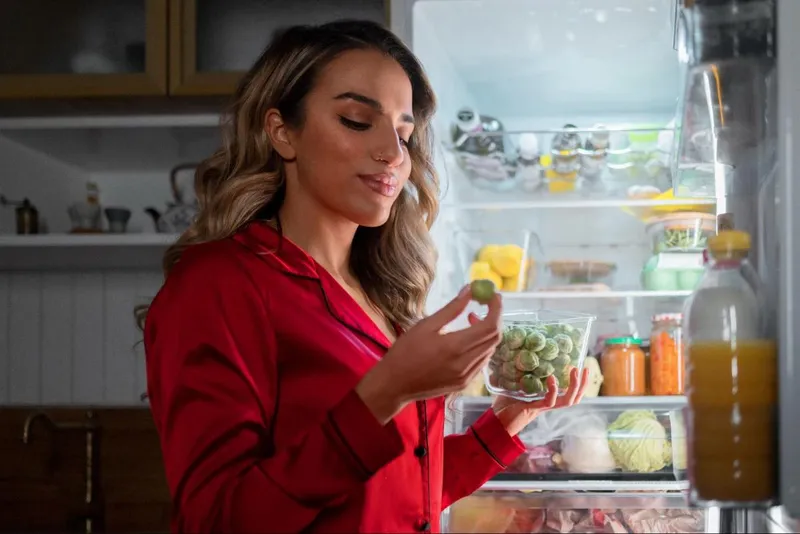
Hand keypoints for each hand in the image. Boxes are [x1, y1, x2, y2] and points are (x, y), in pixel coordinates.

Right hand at [357, 285, 502, 423]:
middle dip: (493, 318)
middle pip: (494, 338)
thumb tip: (470, 290)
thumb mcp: (426, 325)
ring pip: (489, 350)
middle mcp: (466, 363)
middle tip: (483, 305)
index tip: (492, 295)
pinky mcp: (464, 384)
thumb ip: (451, 309)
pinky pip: (481, 362)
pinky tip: (466, 341)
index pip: (490, 326)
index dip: (496, 308)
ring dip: (486, 333)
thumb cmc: (406, 352)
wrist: (394, 384)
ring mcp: (467, 376)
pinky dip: (481, 347)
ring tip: (470, 321)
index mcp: (455, 347)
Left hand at [492, 367, 589, 436]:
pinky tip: (552, 378)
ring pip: (567, 401)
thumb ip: (512, 376)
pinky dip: (553, 390)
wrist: (495, 423)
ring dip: (574, 387)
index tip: (580, 368)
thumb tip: (507, 360)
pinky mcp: (535, 410)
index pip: (567, 394)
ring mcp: (542, 408)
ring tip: (575, 371)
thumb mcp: (510, 387)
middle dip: (582, 385)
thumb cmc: (503, 408)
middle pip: (573, 398)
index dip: (577, 384)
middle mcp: (547, 405)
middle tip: (585, 369)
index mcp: (545, 400)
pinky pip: (550, 401)